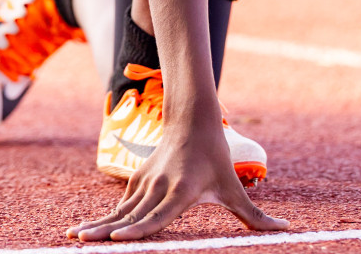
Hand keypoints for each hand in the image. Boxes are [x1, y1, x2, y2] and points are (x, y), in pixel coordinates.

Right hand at [67, 118, 287, 241]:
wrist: (193, 118)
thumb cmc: (216, 157)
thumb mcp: (233, 187)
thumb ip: (255, 216)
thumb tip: (287, 230)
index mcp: (182, 192)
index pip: (157, 216)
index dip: (137, 229)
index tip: (118, 238)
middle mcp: (160, 188)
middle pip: (129, 216)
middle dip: (104, 231)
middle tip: (80, 241)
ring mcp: (145, 183)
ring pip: (118, 210)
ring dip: (96, 225)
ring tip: (73, 238)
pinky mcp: (137, 180)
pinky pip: (119, 205)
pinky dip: (102, 219)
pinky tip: (85, 231)